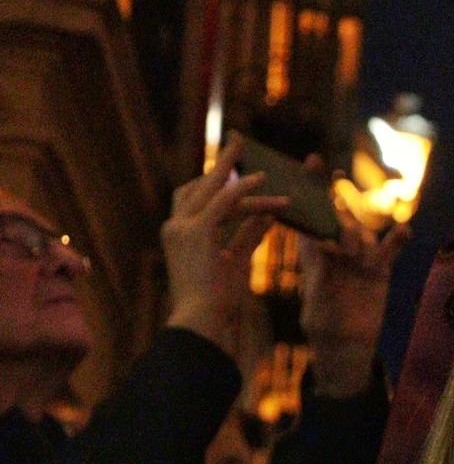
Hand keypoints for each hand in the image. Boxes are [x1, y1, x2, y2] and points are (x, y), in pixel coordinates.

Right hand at [161, 133, 286, 357]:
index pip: (192, 198)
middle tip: (239, 142)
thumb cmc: (217, 301)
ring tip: (256, 156)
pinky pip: (224, 202)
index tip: (230, 169)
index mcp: (177, 235)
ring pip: (214, 191)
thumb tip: (268, 216)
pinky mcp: (197, 233)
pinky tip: (261, 180)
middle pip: (198, 185)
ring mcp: (182, 228)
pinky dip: (243, 189)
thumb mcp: (236, 261)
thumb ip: (249, 236)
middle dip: (219, 163)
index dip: (211, 180)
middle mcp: (174, 227)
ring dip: (237, 173)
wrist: (202, 321)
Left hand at [297, 182, 408, 397]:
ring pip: (363, 232)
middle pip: (339, 216)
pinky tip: (403, 232)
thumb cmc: (321, 323)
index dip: (311, 188)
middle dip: (337, 198)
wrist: (345, 345)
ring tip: (352, 254)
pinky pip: (390, 250)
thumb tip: (325, 248)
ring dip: (357, 234)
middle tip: (333, 184)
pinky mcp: (381, 271)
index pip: (311, 215)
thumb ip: (322, 272)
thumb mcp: (316, 297)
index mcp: (314, 252)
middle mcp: (338, 250)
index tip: (312, 161)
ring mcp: (361, 259)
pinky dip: (397, 240)